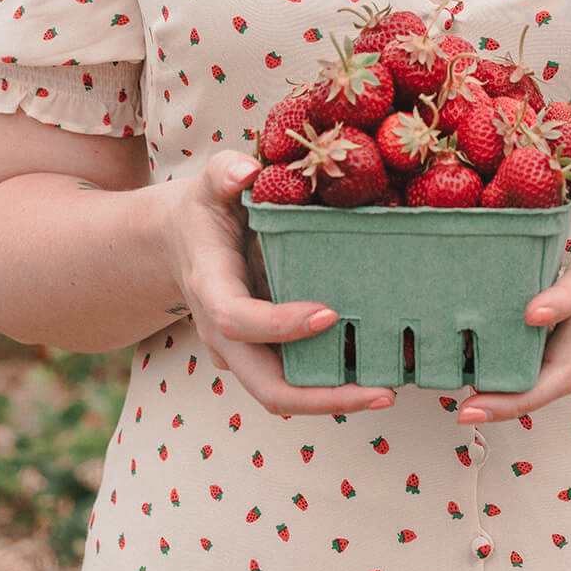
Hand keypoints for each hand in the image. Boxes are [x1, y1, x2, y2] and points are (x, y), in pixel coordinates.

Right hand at [158, 153, 395, 418]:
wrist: (181, 244)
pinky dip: (332, 385)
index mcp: (211, 290)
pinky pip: (296, 381)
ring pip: (284, 396)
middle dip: (324, 398)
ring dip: (335, 399)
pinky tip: (377, 376)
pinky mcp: (264, 355)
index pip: (240, 321)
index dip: (282, 325)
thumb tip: (248, 170)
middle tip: (381, 392)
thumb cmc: (204, 210)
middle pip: (268, 388)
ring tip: (388, 390)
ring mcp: (243, 353)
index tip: (330, 313)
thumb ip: (225, 173)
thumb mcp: (209, 184)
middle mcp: (224, 336)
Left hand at [456, 60, 570, 423]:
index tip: (528, 314)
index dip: (559, 301)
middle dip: (515, 394)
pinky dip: (532, 378)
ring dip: (515, 396)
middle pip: (565, 368)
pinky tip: (487, 381)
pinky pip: (568, 366)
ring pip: (561, 376)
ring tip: (462, 406)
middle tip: (464, 404)